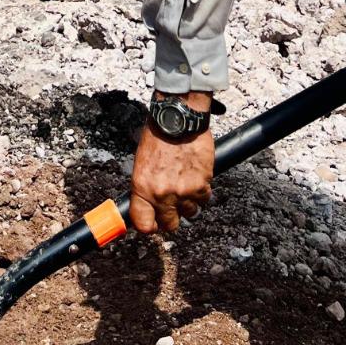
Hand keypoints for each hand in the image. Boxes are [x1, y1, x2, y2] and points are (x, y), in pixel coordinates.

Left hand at [129, 93, 214, 234]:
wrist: (178, 118)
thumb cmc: (158, 135)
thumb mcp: (141, 162)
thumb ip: (145, 187)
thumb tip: (147, 203)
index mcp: (142, 188)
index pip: (144, 224)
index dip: (150, 226)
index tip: (154, 222)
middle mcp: (162, 194)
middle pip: (170, 224)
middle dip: (172, 217)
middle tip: (173, 205)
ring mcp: (183, 192)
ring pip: (190, 212)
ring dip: (188, 202)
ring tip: (185, 183)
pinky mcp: (202, 184)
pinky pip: (204, 198)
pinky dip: (202, 191)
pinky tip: (196, 176)